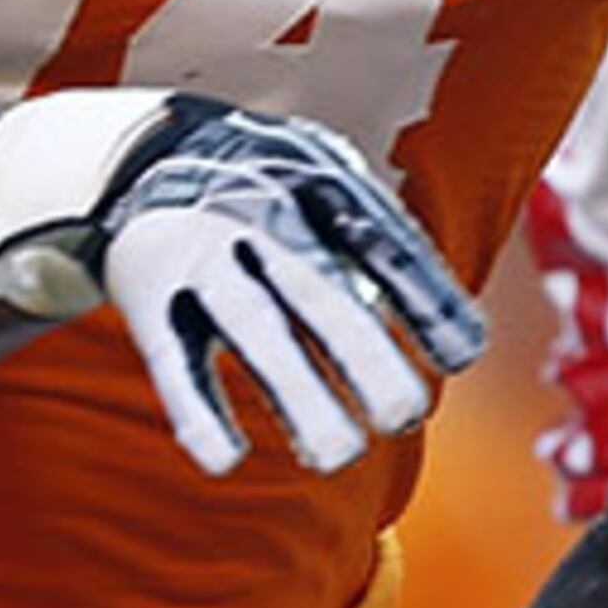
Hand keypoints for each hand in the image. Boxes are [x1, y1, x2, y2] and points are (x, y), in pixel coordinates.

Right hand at [0, 87, 488, 475]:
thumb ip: (388, 250)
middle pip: (321, 293)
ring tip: (338, 455)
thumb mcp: (330, 186)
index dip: (428, 299)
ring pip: (254, 331)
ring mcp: (204, 256)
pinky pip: (173, 360)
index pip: (386, 245)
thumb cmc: (270, 188)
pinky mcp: (150, 295)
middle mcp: (265, 219)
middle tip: (406, 414)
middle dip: (365, 355)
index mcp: (320, 188)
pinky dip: (198, 411)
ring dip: (296, 394)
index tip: (465, 354)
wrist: (142, 149)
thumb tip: (465, 343)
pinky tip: (228, 459)